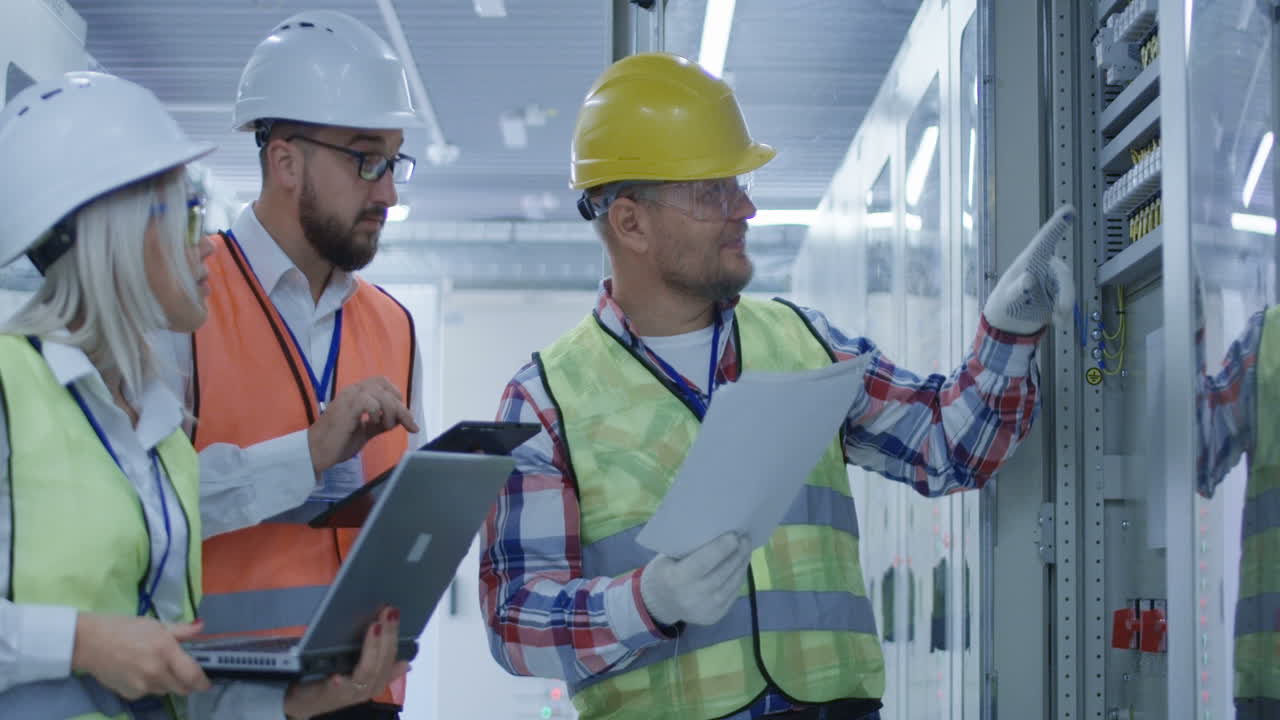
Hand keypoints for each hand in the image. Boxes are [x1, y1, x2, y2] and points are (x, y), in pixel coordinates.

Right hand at [70, 614, 210, 699]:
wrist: (89, 642)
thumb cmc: (124, 628)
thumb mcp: (155, 625)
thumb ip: (181, 630)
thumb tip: (201, 628)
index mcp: (166, 651)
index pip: (192, 675)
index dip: (202, 682)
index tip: (206, 683)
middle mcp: (157, 672)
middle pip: (181, 688)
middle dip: (186, 683)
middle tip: (182, 672)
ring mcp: (142, 686)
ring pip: (165, 690)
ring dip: (166, 683)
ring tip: (155, 667)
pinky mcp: (130, 694)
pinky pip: (147, 693)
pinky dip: (148, 686)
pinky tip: (138, 672)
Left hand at [283, 607, 408, 719]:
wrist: (307, 702)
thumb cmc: (335, 684)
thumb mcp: (361, 673)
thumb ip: (380, 666)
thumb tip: (406, 664)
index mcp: (376, 681)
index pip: (391, 657)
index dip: (394, 635)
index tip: (394, 612)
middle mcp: (366, 689)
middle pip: (382, 662)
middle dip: (387, 636)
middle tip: (388, 612)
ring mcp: (349, 693)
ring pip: (367, 672)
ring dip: (372, 648)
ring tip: (374, 627)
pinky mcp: (330, 696)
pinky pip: (338, 690)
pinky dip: (341, 683)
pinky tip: (338, 676)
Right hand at [308, 378, 419, 472]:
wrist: (316, 452)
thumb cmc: (339, 441)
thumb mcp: (366, 430)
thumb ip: (382, 422)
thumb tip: (403, 419)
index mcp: (357, 393)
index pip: (383, 383)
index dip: (397, 396)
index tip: (405, 416)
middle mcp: (353, 390)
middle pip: (386, 388)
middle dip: (401, 408)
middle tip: (408, 425)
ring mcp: (349, 397)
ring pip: (381, 394)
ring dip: (391, 412)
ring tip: (385, 427)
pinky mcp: (346, 408)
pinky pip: (369, 402)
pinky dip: (377, 413)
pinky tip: (372, 424)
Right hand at [640, 532, 751, 626]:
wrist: (661, 604)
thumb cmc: (664, 572)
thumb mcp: (667, 558)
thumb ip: (689, 548)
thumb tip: (717, 532)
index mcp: (676, 579)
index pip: (703, 562)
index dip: (721, 548)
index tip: (735, 535)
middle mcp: (692, 597)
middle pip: (722, 572)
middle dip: (737, 554)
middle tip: (746, 538)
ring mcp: (706, 609)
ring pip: (731, 583)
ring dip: (742, 564)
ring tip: (746, 549)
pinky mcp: (715, 616)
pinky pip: (733, 593)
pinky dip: (739, 577)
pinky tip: (741, 564)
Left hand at [983, 204, 1076, 334]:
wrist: (1010, 322)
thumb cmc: (1005, 303)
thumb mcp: (1007, 299)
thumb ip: (1016, 290)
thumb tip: (1028, 279)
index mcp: (1030, 261)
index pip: (1045, 241)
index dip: (1057, 226)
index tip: (1068, 210)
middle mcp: (1045, 267)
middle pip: (1062, 273)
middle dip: (1065, 291)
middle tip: (1063, 310)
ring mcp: (1054, 280)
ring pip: (1068, 287)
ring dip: (1065, 304)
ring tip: (1056, 319)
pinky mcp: (1060, 293)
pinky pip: (1068, 300)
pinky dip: (1065, 312)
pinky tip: (1057, 321)